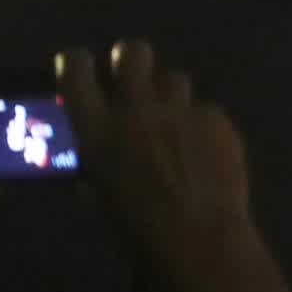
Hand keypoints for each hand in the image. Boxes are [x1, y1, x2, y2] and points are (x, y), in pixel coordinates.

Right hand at [59, 43, 256, 277]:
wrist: (198, 240)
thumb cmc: (136, 230)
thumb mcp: (99, 196)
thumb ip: (97, 165)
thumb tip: (97, 160)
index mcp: (98, 126)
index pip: (76, 67)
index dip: (77, 63)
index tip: (81, 69)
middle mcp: (137, 106)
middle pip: (133, 51)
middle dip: (131, 60)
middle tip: (133, 82)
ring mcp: (180, 108)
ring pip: (174, 77)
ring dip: (169, 94)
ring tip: (173, 120)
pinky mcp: (216, 119)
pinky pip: (205, 110)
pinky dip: (201, 126)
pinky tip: (205, 152)